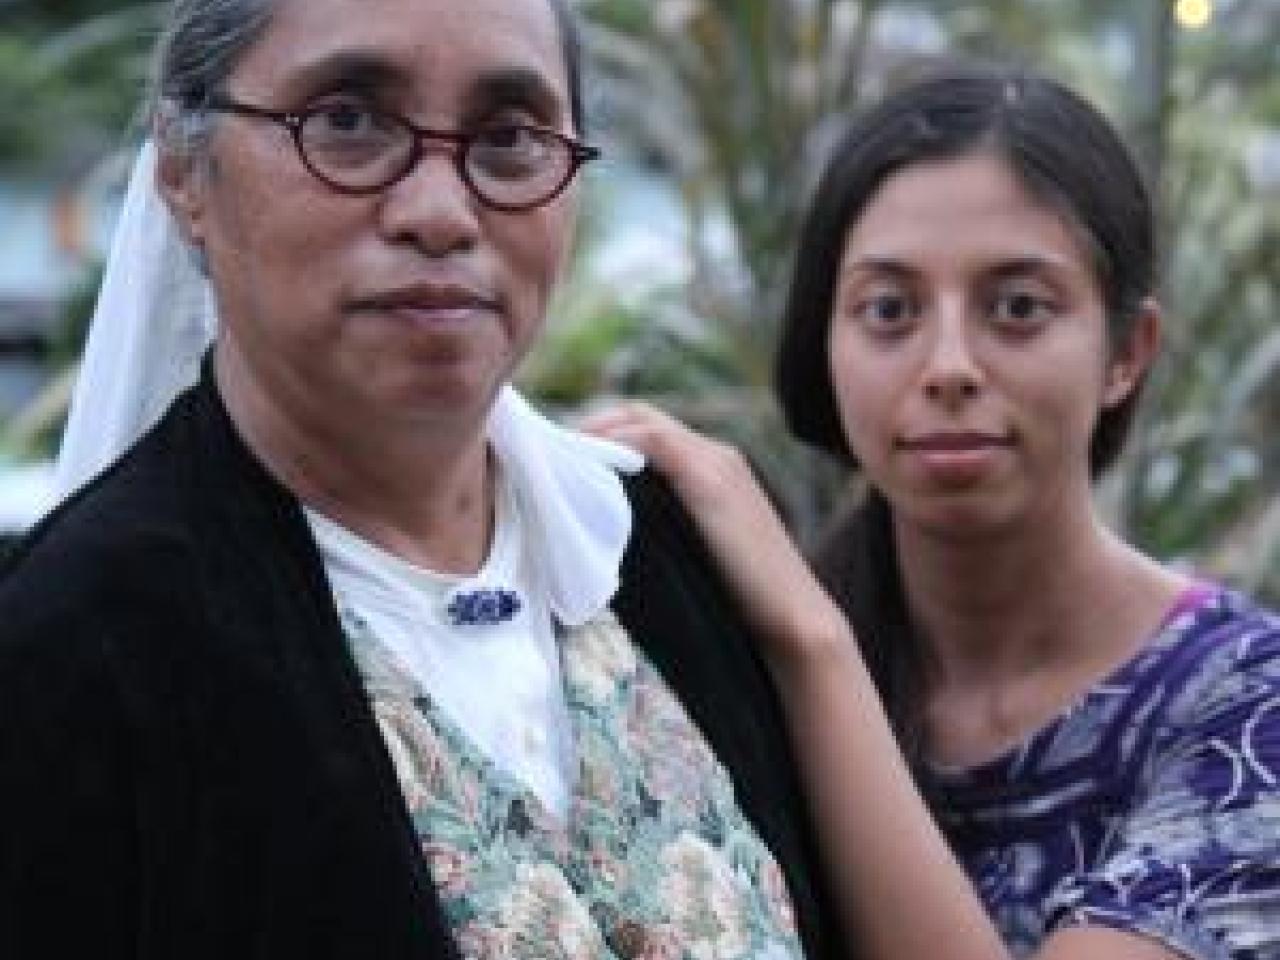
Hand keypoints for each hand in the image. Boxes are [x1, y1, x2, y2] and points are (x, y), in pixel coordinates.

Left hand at [580, 402, 854, 664]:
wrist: (792, 620)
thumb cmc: (740, 603)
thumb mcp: (689, 554)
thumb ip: (657, 530)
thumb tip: (600, 535)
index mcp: (714, 468)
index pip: (647, 427)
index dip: (600, 434)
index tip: (562, 459)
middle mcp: (717, 454)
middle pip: (638, 413)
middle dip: (589, 426)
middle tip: (550, 454)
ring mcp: (717, 462)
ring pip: (641, 420)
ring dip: (594, 431)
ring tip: (557, 457)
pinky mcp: (712, 479)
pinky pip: (651, 439)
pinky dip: (614, 444)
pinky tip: (585, 465)